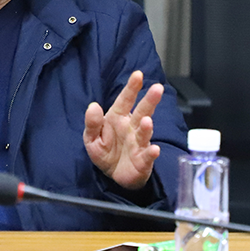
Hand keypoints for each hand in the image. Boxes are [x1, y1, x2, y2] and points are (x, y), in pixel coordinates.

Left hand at [83, 70, 163, 189]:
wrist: (112, 175)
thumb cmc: (105, 152)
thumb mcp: (92, 138)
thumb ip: (92, 123)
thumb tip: (93, 106)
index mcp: (118, 118)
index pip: (125, 100)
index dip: (131, 88)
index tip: (138, 75)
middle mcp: (131, 128)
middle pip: (142, 111)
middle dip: (150, 100)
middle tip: (158, 88)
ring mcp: (139, 143)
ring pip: (144, 133)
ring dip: (146, 127)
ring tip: (147, 121)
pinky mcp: (143, 160)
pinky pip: (148, 156)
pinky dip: (151, 153)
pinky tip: (154, 150)